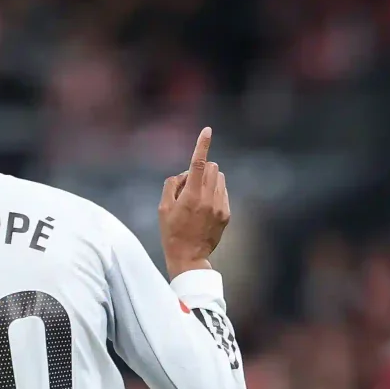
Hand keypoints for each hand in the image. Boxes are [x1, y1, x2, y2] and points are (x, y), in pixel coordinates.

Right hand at [158, 127, 230, 276]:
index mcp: (192, 196)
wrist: (189, 257)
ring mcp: (220, 207)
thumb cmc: (171, 232)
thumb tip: (185, 174)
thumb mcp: (163, 208)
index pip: (199, 163)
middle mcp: (209, 199)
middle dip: (202, 169)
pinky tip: (204, 210)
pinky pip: (223, 192)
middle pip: (213, 167)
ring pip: (220, 178)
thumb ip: (172, 185)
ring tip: (196, 200)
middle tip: (188, 187)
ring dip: (209, 181)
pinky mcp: (226, 214)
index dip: (202, 144)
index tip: (207, 130)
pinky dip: (214, 193)